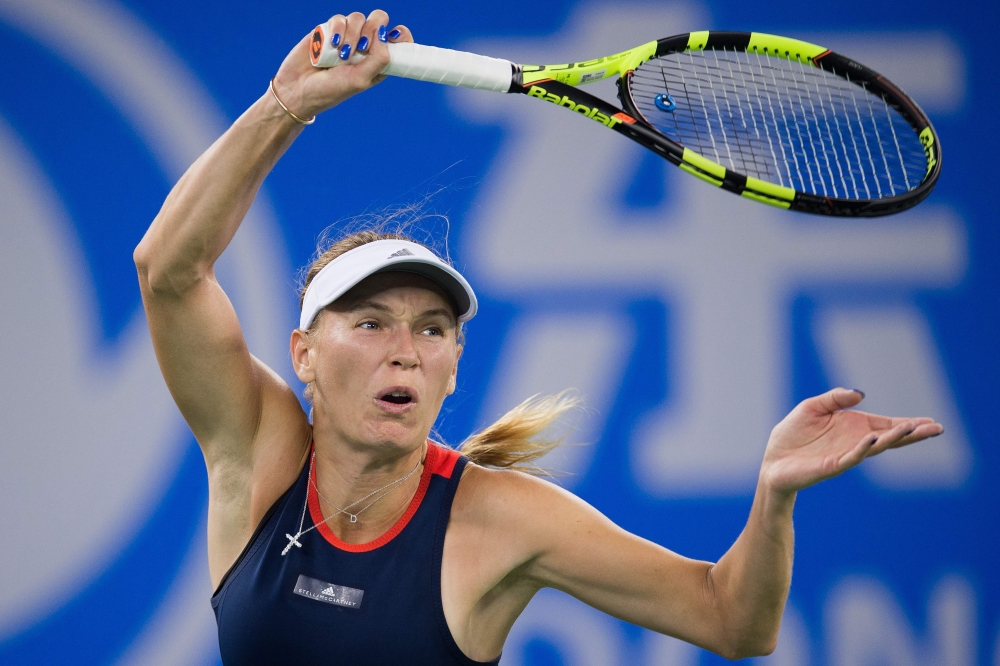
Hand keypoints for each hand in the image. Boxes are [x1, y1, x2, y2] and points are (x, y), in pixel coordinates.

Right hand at [270, 10, 412, 119]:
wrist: (298, 89)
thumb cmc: (331, 90)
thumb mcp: (360, 80)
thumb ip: (378, 59)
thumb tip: (386, 35)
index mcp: (378, 61)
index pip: (397, 41)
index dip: (402, 35)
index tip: (395, 37)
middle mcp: (365, 46)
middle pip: (380, 20)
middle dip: (374, 28)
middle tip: (364, 47)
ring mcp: (347, 36)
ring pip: (359, 17)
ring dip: (352, 34)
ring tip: (341, 54)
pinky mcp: (330, 30)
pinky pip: (340, 18)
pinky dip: (338, 29)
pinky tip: (332, 45)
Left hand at [759, 388, 943, 494]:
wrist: (772, 462)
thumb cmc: (792, 435)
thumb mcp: (812, 407)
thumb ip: (835, 398)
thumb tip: (860, 394)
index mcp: (853, 427)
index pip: (886, 425)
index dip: (908, 424)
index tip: (931, 422)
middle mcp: (854, 442)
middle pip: (889, 437)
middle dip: (912, 433)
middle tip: (937, 428)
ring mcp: (845, 455)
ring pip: (875, 447)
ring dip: (893, 438)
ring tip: (912, 429)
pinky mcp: (830, 466)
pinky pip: (851, 457)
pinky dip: (863, 448)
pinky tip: (875, 439)